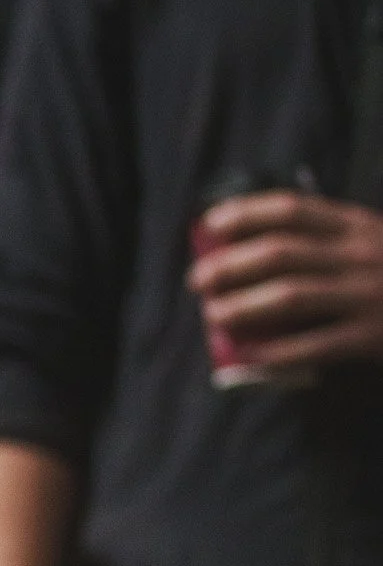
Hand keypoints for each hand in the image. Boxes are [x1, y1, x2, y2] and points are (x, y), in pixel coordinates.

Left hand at [189, 191, 382, 373]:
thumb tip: (260, 253)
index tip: (211, 224)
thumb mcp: (375, 246)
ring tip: (215, 316)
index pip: (294, 209)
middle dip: (231, 265)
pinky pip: (315, 345)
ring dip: (244, 306)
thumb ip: (333, 244)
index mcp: (360, 227)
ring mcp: (369, 295)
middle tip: (199, 280)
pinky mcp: (373, 336)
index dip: (247, 213)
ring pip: (291, 295)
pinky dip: (277, 351)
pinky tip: (251, 356)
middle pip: (281, 252)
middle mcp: (362, 254)